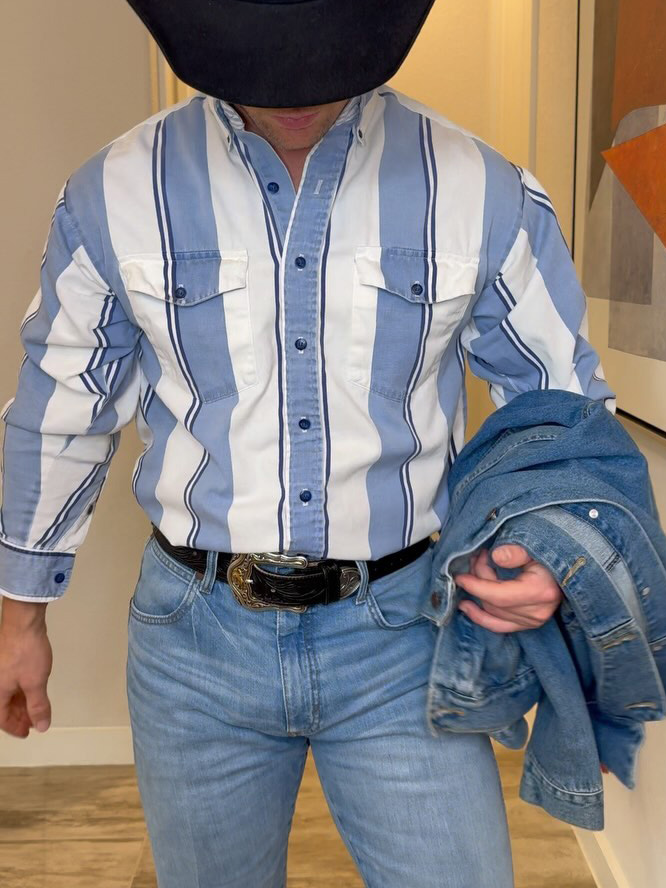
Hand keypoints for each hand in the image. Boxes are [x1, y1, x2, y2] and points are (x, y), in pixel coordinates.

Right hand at [0, 609, 52, 737]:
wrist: (23, 622)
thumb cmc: (26, 652)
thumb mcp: (35, 682)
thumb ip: (38, 706)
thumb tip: (42, 725)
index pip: (2, 718)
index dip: (15, 727)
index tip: (28, 732)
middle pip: (3, 707)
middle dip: (19, 716)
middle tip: (35, 721)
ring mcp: (0, 670)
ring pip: (8, 694)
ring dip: (21, 703)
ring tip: (36, 707)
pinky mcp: (6, 660)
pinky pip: (11, 682)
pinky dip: (21, 690)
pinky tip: (32, 689)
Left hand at [453, 545, 562, 632]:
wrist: (569, 570)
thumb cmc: (549, 556)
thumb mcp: (534, 548)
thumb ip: (516, 551)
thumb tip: (496, 556)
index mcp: (539, 592)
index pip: (498, 595)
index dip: (476, 586)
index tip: (459, 576)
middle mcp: (537, 612)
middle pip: (493, 602)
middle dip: (478, 580)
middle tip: (474, 559)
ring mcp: (533, 621)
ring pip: (493, 612)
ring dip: (478, 593)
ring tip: (474, 573)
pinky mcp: (528, 625)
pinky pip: (499, 626)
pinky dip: (480, 617)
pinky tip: (466, 606)